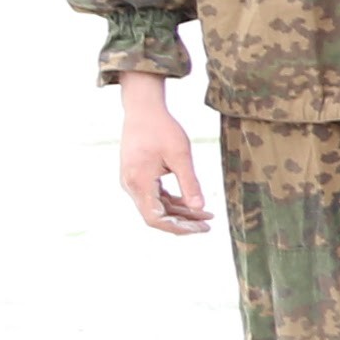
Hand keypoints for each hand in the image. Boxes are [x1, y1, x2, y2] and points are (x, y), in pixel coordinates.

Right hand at [115, 78, 209, 234]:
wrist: (143, 110)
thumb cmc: (162, 129)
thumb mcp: (180, 155)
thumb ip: (189, 183)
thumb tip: (199, 208)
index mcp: (139, 182)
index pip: (155, 218)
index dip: (178, 228)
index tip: (201, 228)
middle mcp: (131, 186)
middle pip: (155, 216)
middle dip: (182, 223)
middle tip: (208, 226)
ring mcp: (132, 182)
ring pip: (156, 207)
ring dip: (180, 214)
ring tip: (206, 216)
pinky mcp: (137, 178)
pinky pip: (154, 197)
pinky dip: (172, 203)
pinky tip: (192, 204)